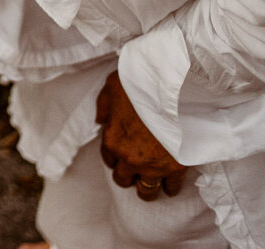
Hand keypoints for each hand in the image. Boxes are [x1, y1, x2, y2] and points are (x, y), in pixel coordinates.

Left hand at [95, 70, 186, 200]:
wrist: (170, 89)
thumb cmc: (138, 84)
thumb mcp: (110, 89)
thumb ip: (104, 107)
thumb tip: (100, 120)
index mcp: (111, 140)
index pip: (108, 160)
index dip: (115, 156)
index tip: (123, 152)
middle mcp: (128, 158)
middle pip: (123, 179)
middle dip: (128, 175)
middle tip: (135, 169)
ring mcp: (153, 165)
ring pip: (146, 191)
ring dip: (146, 187)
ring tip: (150, 184)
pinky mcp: (176, 167)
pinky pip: (172, 187)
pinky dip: (171, 187)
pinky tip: (170, 185)